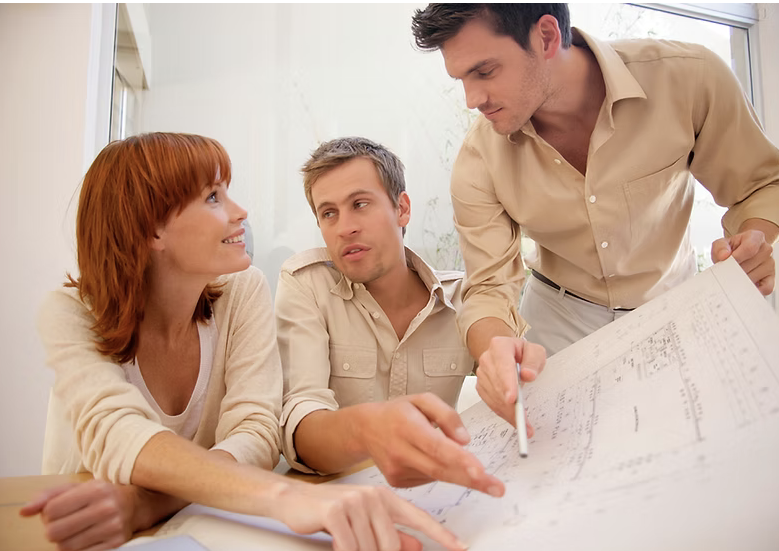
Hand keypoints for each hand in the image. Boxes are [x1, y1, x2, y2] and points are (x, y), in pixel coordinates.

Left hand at [19, 480, 135, 550]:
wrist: (134, 505)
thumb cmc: (99, 495)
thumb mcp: (76, 488)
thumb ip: (48, 496)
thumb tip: (24, 512)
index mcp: (94, 490)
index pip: (51, 511)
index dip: (47, 514)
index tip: (56, 512)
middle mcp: (105, 507)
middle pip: (55, 532)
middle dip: (52, 530)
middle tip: (61, 524)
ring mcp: (112, 527)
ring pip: (65, 547)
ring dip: (62, 542)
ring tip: (71, 532)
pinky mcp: (115, 543)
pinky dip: (76, 549)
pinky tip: (82, 538)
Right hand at [278, 480, 466, 550]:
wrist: (293, 498)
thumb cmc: (330, 511)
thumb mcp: (364, 521)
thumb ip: (391, 533)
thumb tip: (416, 546)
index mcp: (385, 498)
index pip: (420, 518)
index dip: (441, 535)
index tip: (460, 547)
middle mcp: (374, 497)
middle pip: (391, 545)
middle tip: (361, 550)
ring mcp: (356, 502)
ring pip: (370, 549)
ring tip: (345, 546)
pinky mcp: (337, 511)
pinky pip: (350, 547)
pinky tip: (338, 548)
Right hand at [353, 393, 504, 495]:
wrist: (365, 428)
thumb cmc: (397, 412)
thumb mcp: (422, 399)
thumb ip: (446, 415)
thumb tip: (465, 440)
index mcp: (407, 426)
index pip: (436, 446)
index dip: (459, 459)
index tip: (480, 471)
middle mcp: (400, 450)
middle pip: (440, 469)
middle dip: (472, 480)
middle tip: (497, 488)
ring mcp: (396, 470)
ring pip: (437, 475)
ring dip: (459, 474)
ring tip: (476, 472)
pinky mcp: (397, 482)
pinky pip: (428, 478)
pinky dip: (440, 471)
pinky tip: (434, 459)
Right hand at [475, 336, 545, 429]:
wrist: (509, 354)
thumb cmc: (523, 353)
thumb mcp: (535, 351)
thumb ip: (534, 361)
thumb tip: (528, 375)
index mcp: (500, 346)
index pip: (503, 365)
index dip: (507, 383)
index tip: (512, 399)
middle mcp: (487, 359)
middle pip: (498, 385)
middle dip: (511, 405)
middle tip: (524, 422)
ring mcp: (482, 373)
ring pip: (493, 397)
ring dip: (508, 413)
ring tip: (524, 425)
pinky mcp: (481, 386)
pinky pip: (490, 402)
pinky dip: (503, 413)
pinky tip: (513, 419)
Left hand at [711, 229, 774, 294]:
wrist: (741, 252)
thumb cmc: (732, 248)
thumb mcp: (722, 243)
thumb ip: (720, 247)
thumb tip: (723, 256)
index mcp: (755, 237)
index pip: (750, 248)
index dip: (737, 257)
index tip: (728, 262)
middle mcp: (766, 249)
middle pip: (750, 264)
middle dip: (734, 270)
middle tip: (727, 271)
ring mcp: (770, 263)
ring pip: (754, 277)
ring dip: (740, 280)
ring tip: (734, 276)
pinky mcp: (771, 277)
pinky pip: (766, 288)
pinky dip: (754, 290)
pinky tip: (744, 288)